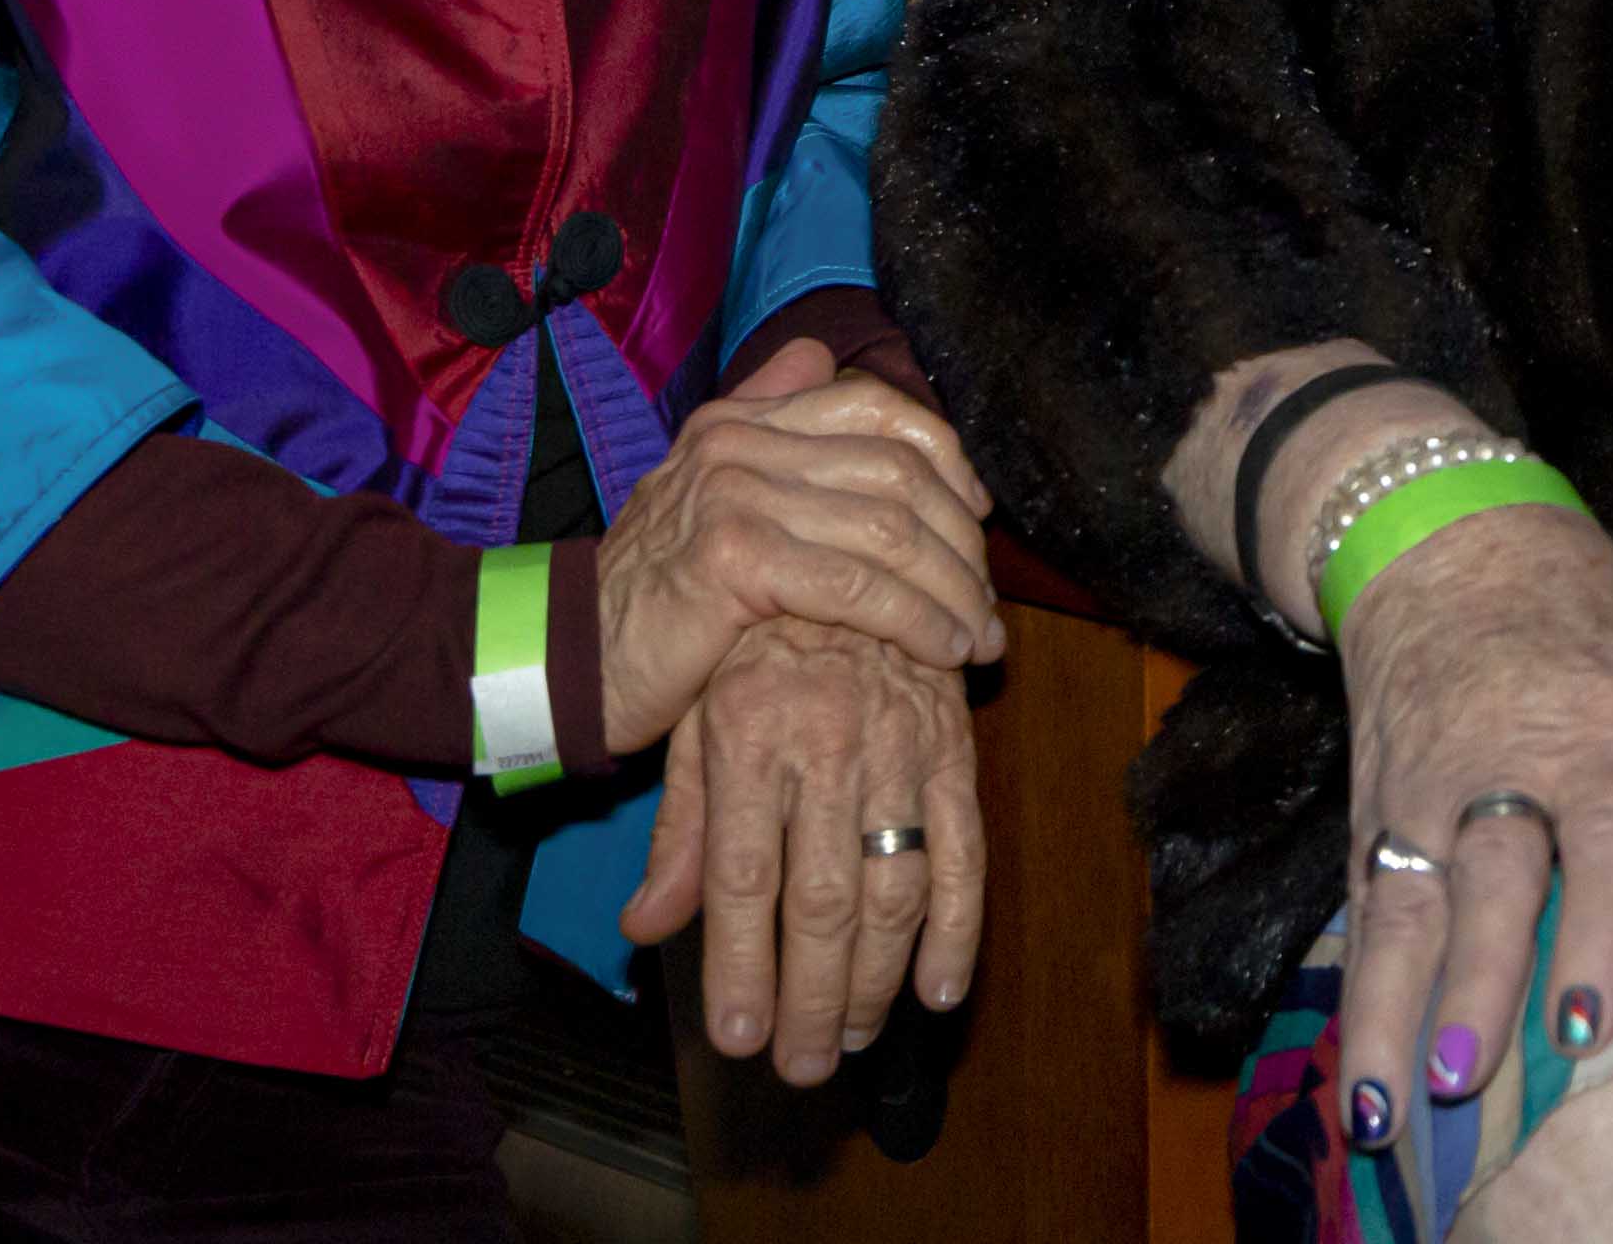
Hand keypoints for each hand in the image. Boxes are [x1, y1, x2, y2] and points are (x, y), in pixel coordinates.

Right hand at [598, 338, 999, 751]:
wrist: (569, 657)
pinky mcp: (734, 559)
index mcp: (741, 419)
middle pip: (898, 470)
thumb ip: (764, 421)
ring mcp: (735, 494)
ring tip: (980, 639)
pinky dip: (915, 620)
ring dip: (952, 590)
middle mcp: (739, 442)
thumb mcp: (706, 493)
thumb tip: (816, 353)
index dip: (946, 458)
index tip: (979, 517)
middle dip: (961, 541)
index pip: (876, 408)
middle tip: (988, 602)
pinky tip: (942, 650)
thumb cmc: (655, 593)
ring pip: (888, 529)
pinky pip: (857, 586)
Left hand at [622, 615, 981, 1081]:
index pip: (744, 876)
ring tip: (855, 1036)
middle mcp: (826, 743)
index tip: (738, 1039)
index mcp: (747, 734)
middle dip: (813, 997)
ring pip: (896, 886)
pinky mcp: (955, 748)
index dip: (741, 966)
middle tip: (804, 1064)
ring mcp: (899, 746)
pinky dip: (959, 927)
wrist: (850, 549)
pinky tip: (937, 989)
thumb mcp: (696, 719)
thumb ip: (680, 829)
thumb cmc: (758, 646)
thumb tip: (645, 926)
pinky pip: (966, 850)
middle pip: (824, 899)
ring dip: (879, 978)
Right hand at [1328, 499, 1612, 1145]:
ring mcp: (1420, 789)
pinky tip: (1358, 1056)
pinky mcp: (1369, 804)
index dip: (1593, 937)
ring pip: (1400, 908)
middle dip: (1473, 986)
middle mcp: (1498, 768)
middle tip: (1467, 1079)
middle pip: (1485, 886)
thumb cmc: (1582, 620)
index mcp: (1592, 738)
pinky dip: (1358, 982)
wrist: (1448, 534)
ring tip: (1381, 1105)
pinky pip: (1363, 902)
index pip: (1597, 847)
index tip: (1585, 1026)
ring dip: (1388, 1012)